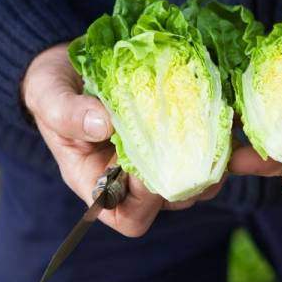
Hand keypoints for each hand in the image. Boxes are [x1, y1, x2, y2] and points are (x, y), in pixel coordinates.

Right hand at [22, 44, 222, 236]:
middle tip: (199, 145)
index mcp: (98, 182)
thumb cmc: (53, 90)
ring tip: (216, 128)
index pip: (128, 214)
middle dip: (190, 179)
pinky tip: (232, 125)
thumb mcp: (49, 98)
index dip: (145, 199)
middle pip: (172, 201)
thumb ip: (67, 114)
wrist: (71, 67)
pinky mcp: (179, 137)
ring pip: (197, 180)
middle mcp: (133, 180)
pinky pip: (210, 151)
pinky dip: (225, 144)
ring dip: (212, 161)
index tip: (150, 164)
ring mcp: (159, 160)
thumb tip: (103, 125)